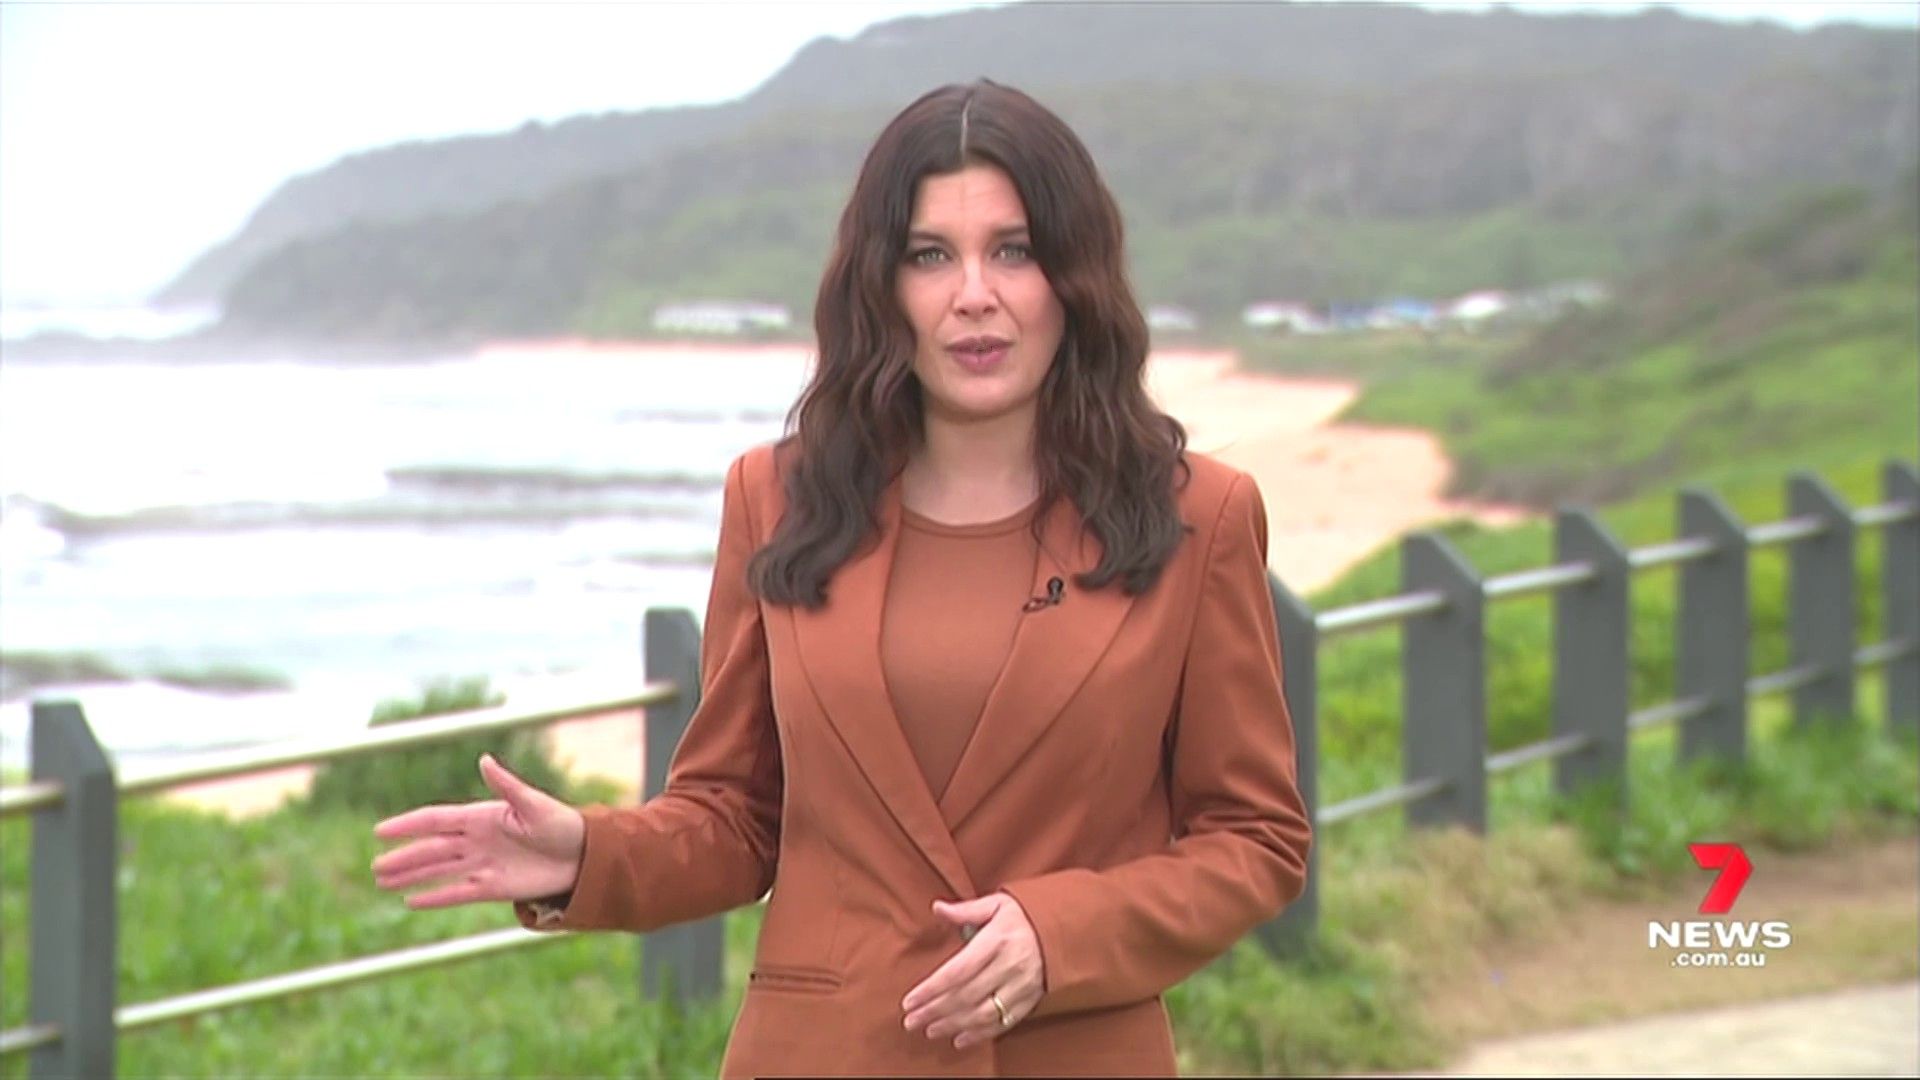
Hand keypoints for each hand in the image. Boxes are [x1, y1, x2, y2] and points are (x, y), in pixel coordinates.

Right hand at [370, 753, 585, 908]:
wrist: (585, 856)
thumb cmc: (562, 823)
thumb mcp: (534, 804)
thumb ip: (507, 786)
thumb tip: (484, 760)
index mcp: (482, 817)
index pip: (436, 821)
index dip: (408, 825)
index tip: (381, 831)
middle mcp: (477, 840)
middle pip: (431, 849)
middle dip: (404, 857)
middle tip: (375, 866)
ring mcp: (483, 864)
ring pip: (438, 871)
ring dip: (412, 877)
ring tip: (383, 882)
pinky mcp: (493, 887)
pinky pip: (457, 892)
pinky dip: (435, 897)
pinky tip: (412, 901)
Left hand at [901, 893, 1044, 1049]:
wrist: (1066, 929)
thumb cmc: (1025, 915)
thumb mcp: (998, 904)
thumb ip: (966, 910)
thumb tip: (936, 908)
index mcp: (998, 940)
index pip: (958, 970)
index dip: (932, 988)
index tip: (909, 1001)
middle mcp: (1010, 966)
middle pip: (966, 995)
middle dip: (935, 1010)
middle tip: (910, 1021)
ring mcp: (1022, 986)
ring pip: (982, 1013)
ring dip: (952, 1025)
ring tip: (929, 1030)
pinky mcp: (1030, 1000)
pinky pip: (1002, 1023)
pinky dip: (980, 1034)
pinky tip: (959, 1039)